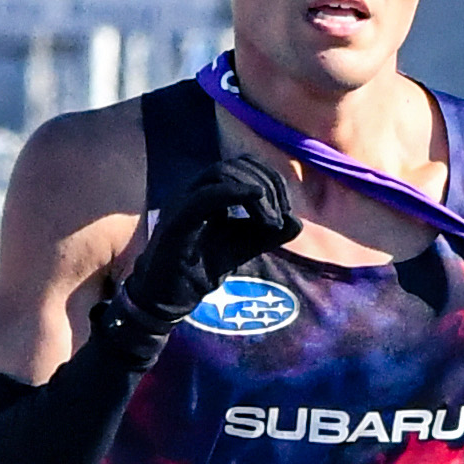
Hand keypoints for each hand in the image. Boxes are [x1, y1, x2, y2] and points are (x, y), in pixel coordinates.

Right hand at [119, 156, 300, 329]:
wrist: (166, 299)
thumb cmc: (199, 271)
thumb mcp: (242, 249)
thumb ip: (267, 235)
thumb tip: (297, 222)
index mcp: (207, 193)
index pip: (241, 166)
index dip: (269, 178)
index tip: (286, 208)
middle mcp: (193, 191)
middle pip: (234, 165)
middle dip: (267, 183)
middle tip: (281, 213)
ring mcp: (182, 203)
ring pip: (221, 174)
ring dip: (255, 190)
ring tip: (270, 218)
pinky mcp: (177, 221)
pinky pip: (206, 196)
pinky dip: (234, 192)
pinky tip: (257, 199)